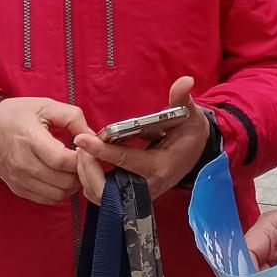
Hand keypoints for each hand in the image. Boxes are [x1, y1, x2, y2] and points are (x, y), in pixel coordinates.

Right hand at [0, 97, 96, 205]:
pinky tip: (59, 177)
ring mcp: (19, 178)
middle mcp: (22, 163)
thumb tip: (92, 137)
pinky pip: (46, 199)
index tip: (85, 150)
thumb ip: (73, 118)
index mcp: (30, 138)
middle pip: (62, 180)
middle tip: (81, 161)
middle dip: (79, 173)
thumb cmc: (18, 115)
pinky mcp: (17, 188)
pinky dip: (58, 192)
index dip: (80, 159)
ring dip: (71, 185)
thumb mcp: (46, 106)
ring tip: (71, 170)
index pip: (61, 160)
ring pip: (57, 194)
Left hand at [74, 75, 209, 202]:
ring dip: (87, 175)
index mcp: (161, 166)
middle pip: (107, 188)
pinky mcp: (131, 194)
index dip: (103, 150)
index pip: (126, 160)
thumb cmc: (190, 133)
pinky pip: (104, 195)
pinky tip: (89, 160)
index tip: (82, 139)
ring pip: (102, 195)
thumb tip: (185, 81)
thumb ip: (182, 99)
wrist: (196, 152)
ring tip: (82, 150)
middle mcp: (148, 185)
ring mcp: (139, 193)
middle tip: (80, 145)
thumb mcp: (190, 115)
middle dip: (89, 168)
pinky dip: (91, 181)